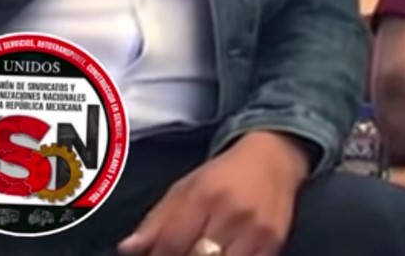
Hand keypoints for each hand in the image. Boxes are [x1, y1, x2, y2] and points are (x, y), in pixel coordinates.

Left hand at [118, 131, 308, 255]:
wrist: (276, 158)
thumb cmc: (224, 175)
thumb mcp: (186, 187)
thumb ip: (157, 220)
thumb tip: (128, 249)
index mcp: (204, 195)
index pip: (170, 243)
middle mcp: (231, 213)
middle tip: (178, 253)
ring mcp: (256, 231)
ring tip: (199, 254)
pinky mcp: (275, 244)